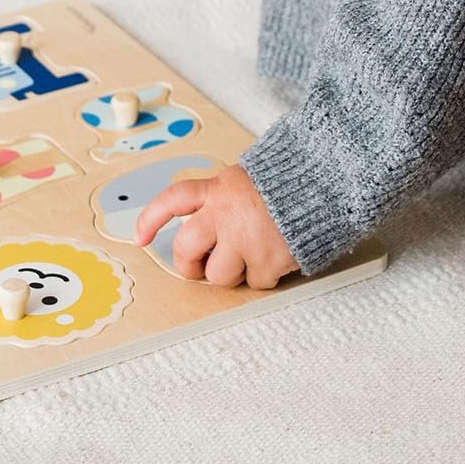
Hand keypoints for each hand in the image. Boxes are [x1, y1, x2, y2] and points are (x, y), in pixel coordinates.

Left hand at [134, 163, 299, 289]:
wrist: (325, 184)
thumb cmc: (286, 182)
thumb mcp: (245, 180)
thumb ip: (220, 200)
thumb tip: (201, 232)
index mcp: (219, 189)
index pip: (174, 200)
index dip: (151, 218)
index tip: (140, 237)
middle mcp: (226, 214)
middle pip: (186, 249)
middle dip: (189, 264)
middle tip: (200, 265)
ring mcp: (246, 240)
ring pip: (218, 276)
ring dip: (231, 271)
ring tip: (251, 252)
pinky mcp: (267, 262)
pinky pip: (253, 283)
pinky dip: (263, 275)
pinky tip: (275, 253)